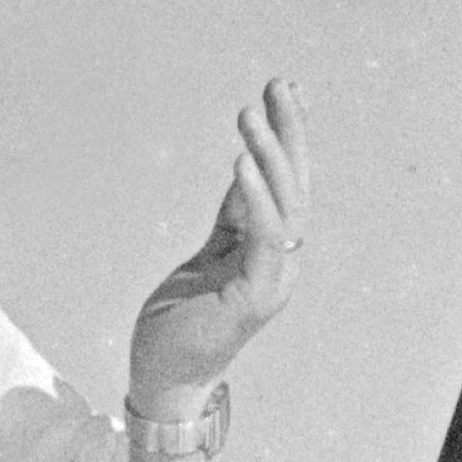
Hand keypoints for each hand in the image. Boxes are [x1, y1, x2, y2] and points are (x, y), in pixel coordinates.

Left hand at [127, 79, 308, 410]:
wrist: (164, 377)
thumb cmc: (182, 320)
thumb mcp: (209, 253)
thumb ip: (233, 216)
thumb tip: (247, 167)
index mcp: (272, 251)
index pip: (288, 183)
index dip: (289, 135)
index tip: (284, 89)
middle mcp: (283, 264)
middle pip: (297, 187)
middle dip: (290, 132)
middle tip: (278, 83)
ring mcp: (273, 282)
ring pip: (286, 207)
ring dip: (270, 155)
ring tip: (249, 115)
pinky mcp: (254, 298)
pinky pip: (266, 238)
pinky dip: (257, 198)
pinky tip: (242, 162)